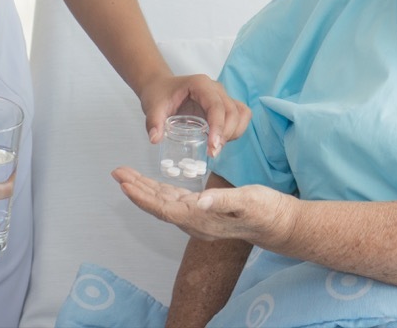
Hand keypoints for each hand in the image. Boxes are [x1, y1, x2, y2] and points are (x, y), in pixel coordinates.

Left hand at [112, 166, 295, 245]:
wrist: (279, 224)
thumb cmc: (266, 210)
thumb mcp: (248, 200)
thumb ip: (222, 200)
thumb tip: (198, 201)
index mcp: (201, 219)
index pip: (164, 207)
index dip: (143, 196)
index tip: (125, 183)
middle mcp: (195, 221)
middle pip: (158, 205)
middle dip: (136, 189)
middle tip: (117, 172)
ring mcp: (198, 218)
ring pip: (164, 203)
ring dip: (145, 189)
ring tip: (127, 176)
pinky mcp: (203, 211)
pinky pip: (174, 202)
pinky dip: (159, 191)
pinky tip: (153, 184)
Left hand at [139, 74, 250, 155]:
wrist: (160, 87)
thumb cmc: (159, 94)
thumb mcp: (153, 107)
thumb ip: (153, 122)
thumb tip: (155, 139)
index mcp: (201, 85)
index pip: (217, 106)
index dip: (218, 127)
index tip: (212, 147)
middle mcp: (215, 88)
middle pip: (233, 111)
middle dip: (226, 134)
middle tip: (212, 153)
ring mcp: (222, 96)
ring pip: (241, 113)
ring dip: (234, 132)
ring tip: (216, 147)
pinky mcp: (223, 105)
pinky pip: (240, 115)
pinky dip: (236, 130)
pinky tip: (221, 141)